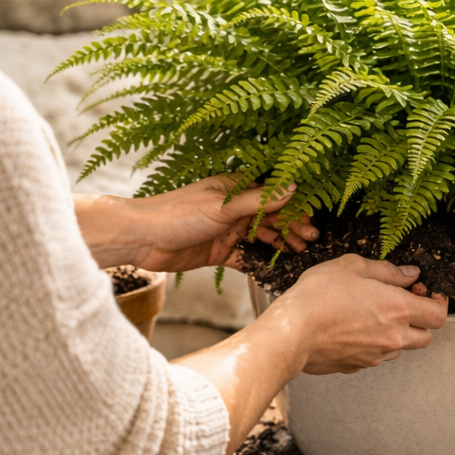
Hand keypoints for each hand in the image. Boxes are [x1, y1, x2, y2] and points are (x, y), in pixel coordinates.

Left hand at [74, 176, 317, 271]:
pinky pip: (246, 257)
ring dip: (281, 243)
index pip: (274, 194)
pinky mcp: (219, 251)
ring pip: (262, 237)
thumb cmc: (177, 213)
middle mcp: (235, 208)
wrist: (141, 238)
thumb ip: (260, 200)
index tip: (313, 219)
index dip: (295, 206)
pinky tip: (278, 267)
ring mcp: (227, 230)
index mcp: (236, 188)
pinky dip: (262, 261)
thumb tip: (294, 187)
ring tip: (301, 252)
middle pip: (272, 217)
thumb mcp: (223, 205)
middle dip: (293, 226)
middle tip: (312, 240)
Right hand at [266, 254, 448, 373]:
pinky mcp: (357, 366)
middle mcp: (392, 337)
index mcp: (398, 309)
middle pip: (426, 337)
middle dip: (421, 321)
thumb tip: (409, 274)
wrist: (290, 332)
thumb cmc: (318, 296)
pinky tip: (354, 328)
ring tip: (373, 314)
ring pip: (400, 348)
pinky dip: (373, 344)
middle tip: (404, 304)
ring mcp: (375, 355)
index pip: (438, 315)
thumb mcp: (353, 267)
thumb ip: (387, 271)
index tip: (430, 295)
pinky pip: (375, 356)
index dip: (438, 303)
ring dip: (397, 333)